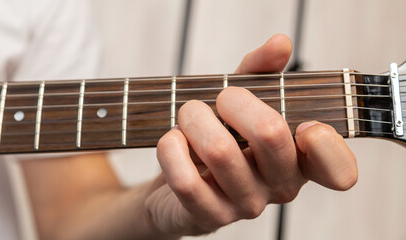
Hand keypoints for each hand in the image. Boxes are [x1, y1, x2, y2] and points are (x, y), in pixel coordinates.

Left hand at [146, 34, 357, 236]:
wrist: (176, 181)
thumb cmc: (219, 136)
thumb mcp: (241, 100)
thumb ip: (261, 72)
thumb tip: (280, 44)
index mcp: (298, 160)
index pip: (338, 170)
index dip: (327, 145)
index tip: (303, 123)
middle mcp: (278, 186)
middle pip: (270, 134)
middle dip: (233, 99)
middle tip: (220, 98)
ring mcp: (245, 204)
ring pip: (219, 152)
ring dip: (194, 118)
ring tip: (188, 114)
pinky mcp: (209, 217)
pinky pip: (187, 181)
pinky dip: (172, 148)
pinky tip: (173, 140)